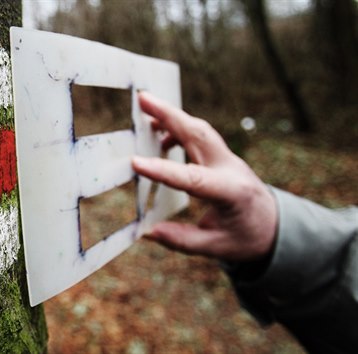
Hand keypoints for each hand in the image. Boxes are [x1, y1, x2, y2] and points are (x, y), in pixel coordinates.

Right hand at [132, 92, 276, 261]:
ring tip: (145, 107)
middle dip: (170, 115)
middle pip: (199, 135)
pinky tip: (160, 136)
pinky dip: (179, 128)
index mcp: (230, 193)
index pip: (193, 179)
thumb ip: (182, 239)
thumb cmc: (246, 237)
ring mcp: (228, 158)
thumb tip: (148, 232)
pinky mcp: (222, 155)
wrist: (275, 225)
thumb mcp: (216, 247)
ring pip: (199, 129)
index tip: (136, 162)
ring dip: (173, 115)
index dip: (163, 170)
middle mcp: (230, 169)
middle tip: (142, 98)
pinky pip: (200, 134)